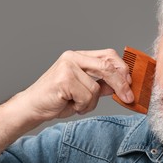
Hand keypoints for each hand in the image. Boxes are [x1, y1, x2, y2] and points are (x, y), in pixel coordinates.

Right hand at [14, 48, 133, 121]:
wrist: (33, 107)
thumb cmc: (57, 98)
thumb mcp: (84, 90)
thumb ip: (101, 84)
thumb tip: (123, 84)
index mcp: (78, 56)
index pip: (108, 55)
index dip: (122, 69)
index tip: (130, 83)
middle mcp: (73, 58)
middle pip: (107, 67)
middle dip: (121, 84)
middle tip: (128, 97)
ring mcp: (67, 67)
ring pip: (96, 88)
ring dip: (90, 102)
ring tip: (77, 104)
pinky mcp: (63, 80)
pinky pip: (86, 97)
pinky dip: (82, 106)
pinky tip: (70, 105)